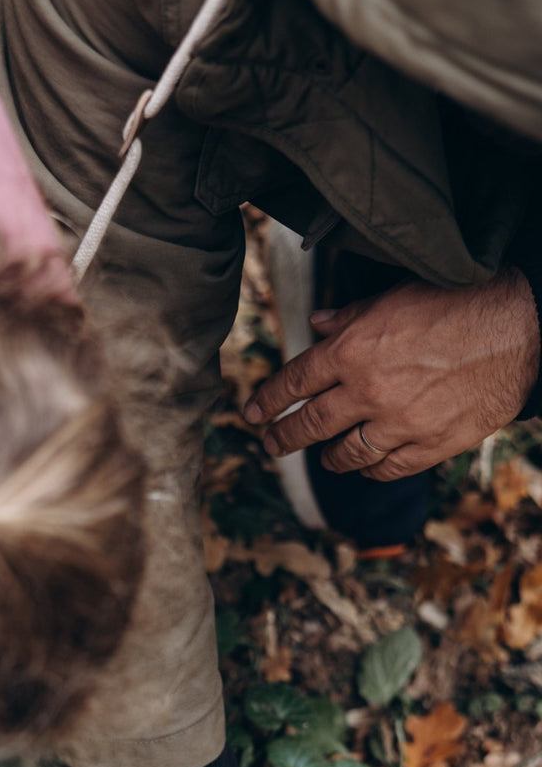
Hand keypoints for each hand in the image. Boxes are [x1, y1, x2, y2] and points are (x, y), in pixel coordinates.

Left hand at [245, 271, 540, 479]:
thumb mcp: (395, 297)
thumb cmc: (459, 302)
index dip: (267, 401)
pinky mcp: (430, 446)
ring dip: (328, 458)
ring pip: (345, 454)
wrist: (521, 327)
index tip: (251, 413)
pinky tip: (364, 466)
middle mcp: (368, 392)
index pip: (294, 382)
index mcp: (353, 351)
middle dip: (284, 437)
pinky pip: (387, 468)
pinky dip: (370, 469)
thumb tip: (316, 325)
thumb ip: (349, 318)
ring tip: (321, 457)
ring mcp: (399, 424)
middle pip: (310, 424)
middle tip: (270, 444)